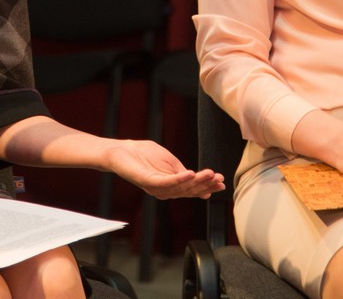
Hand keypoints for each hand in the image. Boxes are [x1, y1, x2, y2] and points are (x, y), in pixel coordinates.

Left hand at [105, 140, 225, 199]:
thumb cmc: (143, 155)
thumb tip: (199, 179)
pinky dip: (179, 179)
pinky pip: (165, 183)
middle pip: (188, 190)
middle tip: (219, 178)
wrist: (120, 150)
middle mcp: (163, 190)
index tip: (222, 181)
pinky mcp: (147, 181)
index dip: (207, 185)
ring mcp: (155, 187)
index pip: (191, 188)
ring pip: (180, 188)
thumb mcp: (169, 162)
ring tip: (209, 174)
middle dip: (205, 184)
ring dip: (196, 181)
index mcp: (170, 186)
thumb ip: (182, 172)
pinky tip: (190, 174)